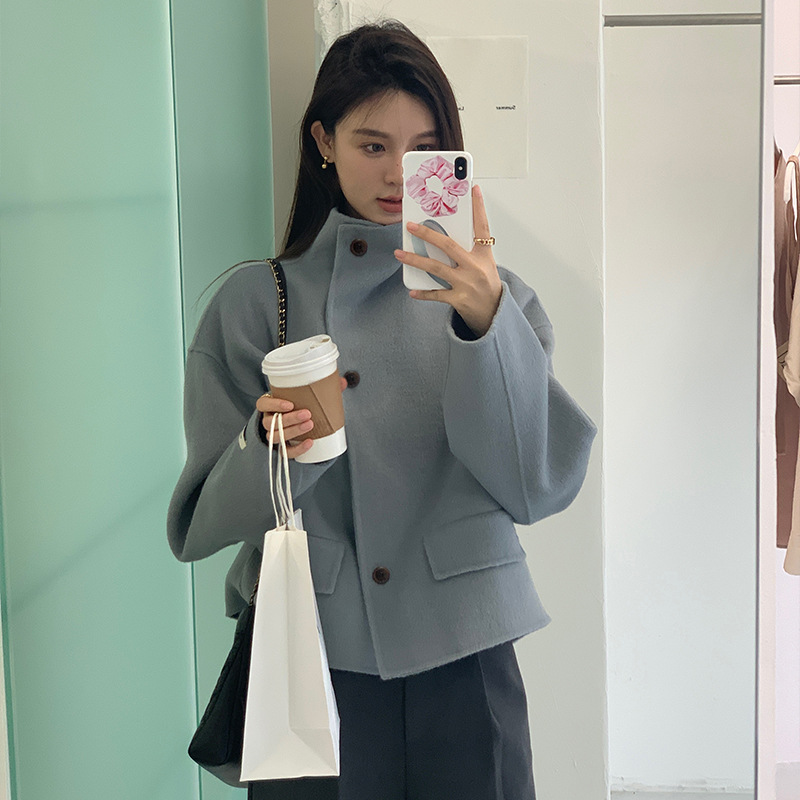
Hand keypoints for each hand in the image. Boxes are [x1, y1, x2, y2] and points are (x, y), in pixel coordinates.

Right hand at [256, 376, 347, 459]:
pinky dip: (297, 449)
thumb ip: (323, 387)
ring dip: (293, 431)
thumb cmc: (300, 405)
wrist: (298, 423)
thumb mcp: (306, 395)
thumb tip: (342, 382)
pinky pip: (285, 452)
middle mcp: (268, 420)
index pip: (262, 404)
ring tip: (310, 425)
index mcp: (270, 405)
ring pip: (275, 436)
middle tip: (307, 414)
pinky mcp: (282, 447)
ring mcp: (273, 435)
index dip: (273, 404)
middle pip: (270, 422)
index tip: (289, 404)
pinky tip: (310, 442)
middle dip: (289, 419)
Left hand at [394, 184, 501, 336]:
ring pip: (436, 268)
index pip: (482, 227)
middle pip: (448, 245)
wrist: (495, 313)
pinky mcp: (458, 299)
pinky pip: (436, 294)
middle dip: (427, 234)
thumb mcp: (484, 264)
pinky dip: (423, 293)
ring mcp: (466, 283)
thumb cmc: (487, 285)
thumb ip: (468, 251)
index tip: (473, 189)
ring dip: (415, 260)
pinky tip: (412, 291)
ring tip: (400, 254)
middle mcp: (475, 267)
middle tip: (411, 225)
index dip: (478, 207)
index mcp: (483, 255)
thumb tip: (442, 237)